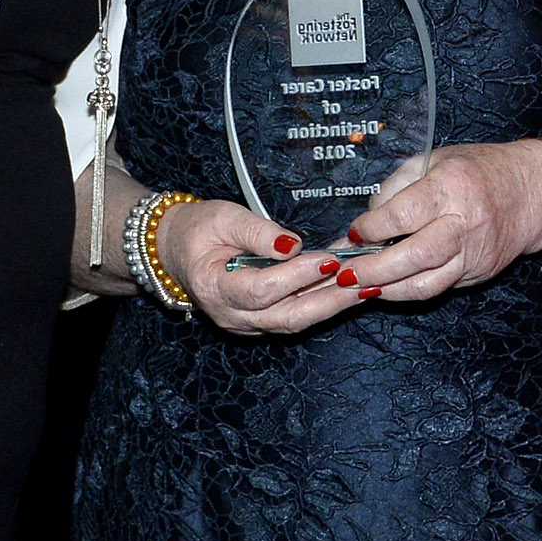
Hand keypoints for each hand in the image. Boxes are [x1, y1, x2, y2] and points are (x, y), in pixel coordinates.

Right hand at [159, 197, 363, 334]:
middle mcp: (230, 315)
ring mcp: (246, 323)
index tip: (327, 257)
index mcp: (214, 287)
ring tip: (365, 284)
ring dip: (332, 304)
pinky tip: (347, 287)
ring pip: (295, 321)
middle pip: (287, 317)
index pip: (262, 289)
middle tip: (362, 280)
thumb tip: (293, 245)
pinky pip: (295, 317)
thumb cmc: (197, 229)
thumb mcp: (222, 217)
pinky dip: (322, 303)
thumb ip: (256, 231)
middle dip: (329, 300)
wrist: (176, 250)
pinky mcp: (260, 322)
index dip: (297, 276)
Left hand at [338, 142, 541, 302]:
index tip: (354, 233)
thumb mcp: (435, 159)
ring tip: (358, 287)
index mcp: (452, 186)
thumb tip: (367, 219)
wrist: (535, 193)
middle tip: (343, 274)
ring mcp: (474, 254)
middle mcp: (464, 223)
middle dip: (372, 269)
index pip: (404, 214)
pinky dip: (407, 290)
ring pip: (425, 284)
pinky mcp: (478, 274)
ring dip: (386, 290)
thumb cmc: (480, 169)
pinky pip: (437, 288)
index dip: (373, 228)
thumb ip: (397, 186)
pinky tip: (386, 287)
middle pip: (414, 256)